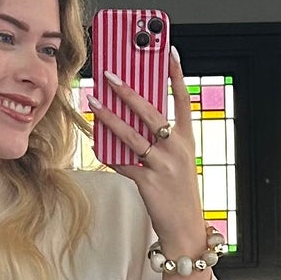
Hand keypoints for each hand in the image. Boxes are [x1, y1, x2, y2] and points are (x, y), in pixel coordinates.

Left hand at [86, 44, 207, 254]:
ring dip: (110, 117)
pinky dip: (109, 153)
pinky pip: (123, 163)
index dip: (176, 75)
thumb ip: (162, 138)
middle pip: (150, 112)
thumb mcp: (178, 160)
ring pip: (131, 135)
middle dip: (128, 92)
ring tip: (94, 102)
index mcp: (186, 139)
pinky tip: (97, 142)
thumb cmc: (178, 191)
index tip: (169, 52)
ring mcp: (163, 165)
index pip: (183, 99)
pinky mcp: (148, 182)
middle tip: (111, 75)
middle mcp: (176, 148)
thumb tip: (134, 117)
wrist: (184, 227)